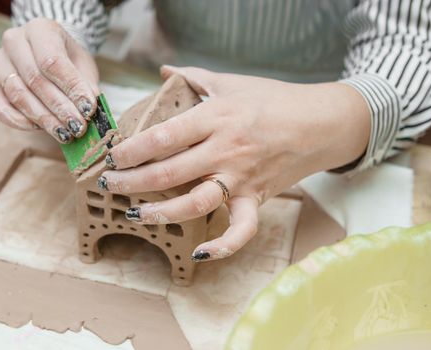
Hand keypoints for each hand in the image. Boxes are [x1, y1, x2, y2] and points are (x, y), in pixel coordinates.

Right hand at [0, 18, 99, 142]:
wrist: (49, 54)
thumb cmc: (68, 59)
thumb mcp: (83, 66)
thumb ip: (86, 85)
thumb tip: (89, 108)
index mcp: (40, 29)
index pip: (53, 61)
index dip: (72, 88)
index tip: (88, 109)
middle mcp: (14, 41)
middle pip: (35, 80)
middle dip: (60, 108)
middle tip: (78, 127)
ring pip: (18, 95)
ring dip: (43, 119)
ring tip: (64, 133)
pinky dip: (20, 122)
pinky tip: (39, 129)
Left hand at [98, 66, 370, 260]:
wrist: (320, 123)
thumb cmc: (274, 100)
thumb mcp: (232, 82)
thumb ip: (195, 77)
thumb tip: (164, 69)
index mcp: (216, 117)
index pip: (165, 135)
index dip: (132, 149)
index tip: (113, 156)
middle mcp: (225, 150)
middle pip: (170, 171)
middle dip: (132, 181)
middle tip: (109, 184)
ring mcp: (241, 177)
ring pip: (194, 203)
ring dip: (160, 212)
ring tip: (134, 213)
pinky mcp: (256, 198)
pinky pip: (241, 230)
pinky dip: (222, 246)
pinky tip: (199, 253)